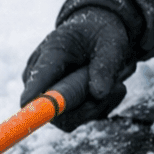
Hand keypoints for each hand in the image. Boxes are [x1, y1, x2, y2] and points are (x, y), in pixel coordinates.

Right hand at [21, 8, 133, 131]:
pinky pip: (80, 118)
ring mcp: (47, 93)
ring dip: (98, 106)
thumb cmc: (101, 34)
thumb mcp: (111, 42)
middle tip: (117, 87)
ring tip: (116, 82)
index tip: (37, 112)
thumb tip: (98, 94)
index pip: (38, 79)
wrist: (99, 35)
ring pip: (69, 119)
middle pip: (53, 110)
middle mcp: (41, 76)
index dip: (36, 99)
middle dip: (89, 106)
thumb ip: (105, 65)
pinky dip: (100, 107)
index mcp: (51, 52)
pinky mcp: (60, 107)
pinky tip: (111, 88)